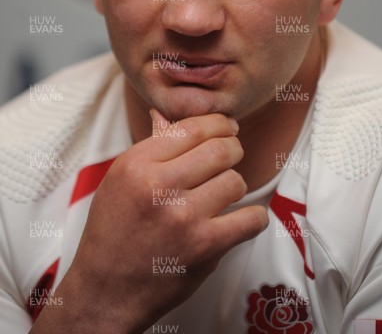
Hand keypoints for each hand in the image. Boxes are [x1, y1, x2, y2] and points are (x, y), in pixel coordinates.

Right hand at [31, 110, 267, 332]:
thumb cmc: (112, 231)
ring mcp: (183, 218)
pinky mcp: (204, 247)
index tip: (227, 128)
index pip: (192, 128)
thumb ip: (150, 147)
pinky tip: (240, 219)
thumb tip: (164, 114)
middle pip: (221, 150)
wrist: (105, 290)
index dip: (219, 123)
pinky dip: (253, 218)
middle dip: (233, 149)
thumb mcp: (120, 179)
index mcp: (137, 164)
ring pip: (236, 181)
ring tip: (222, 194)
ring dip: (234, 186)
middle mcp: (159, 186)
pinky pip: (251, 219)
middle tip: (230, 155)